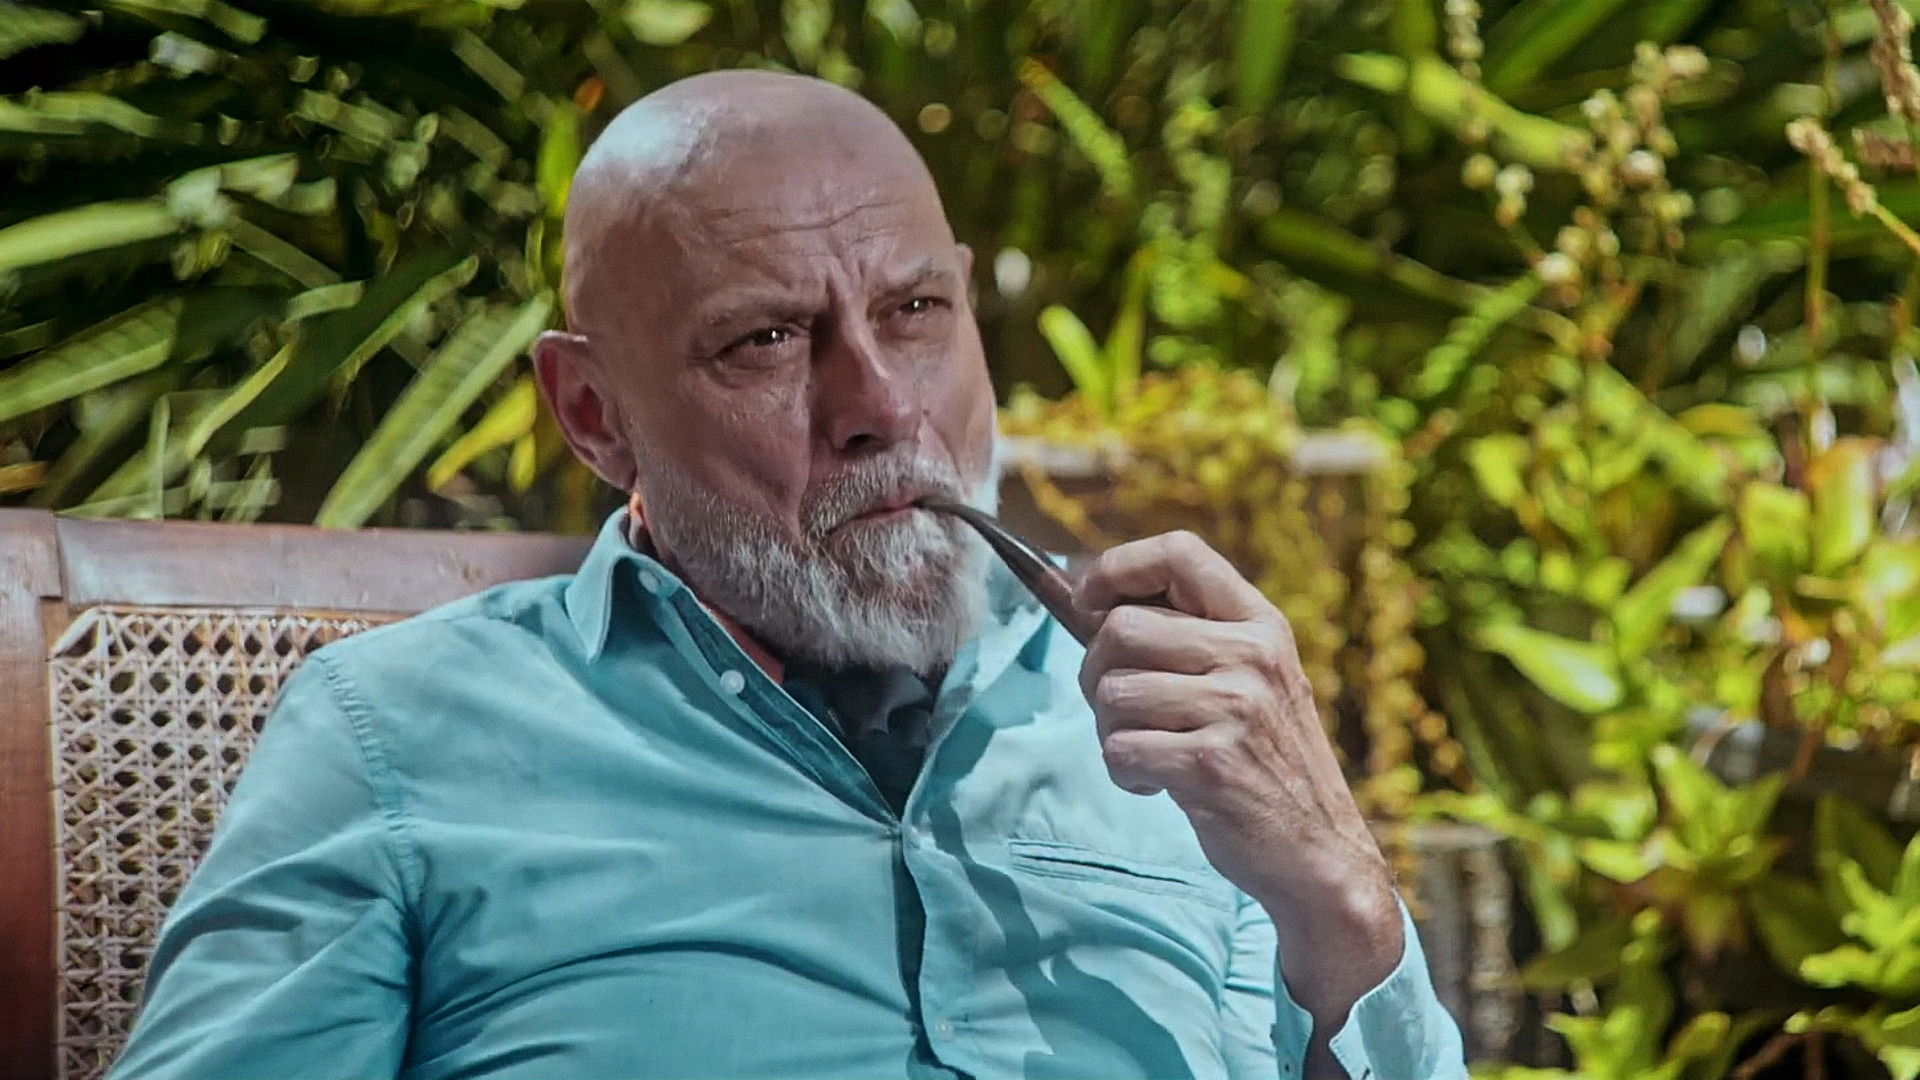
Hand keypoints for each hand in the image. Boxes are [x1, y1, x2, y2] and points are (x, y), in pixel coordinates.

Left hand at [1075, 530, 1401, 1061]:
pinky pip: (1119, 748)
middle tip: (1123, 710)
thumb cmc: (1264, 763)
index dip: (1118, 567)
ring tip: (1150, 751)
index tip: (1087, 600)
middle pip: (1120, 628)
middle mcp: (1252, 656)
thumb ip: (1188, 638)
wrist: (1319, 854)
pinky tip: (1157, 784)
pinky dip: (1123, 773)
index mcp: (1261, 624)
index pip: (1179, 552)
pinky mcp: (1210, 764)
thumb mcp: (1250, 682)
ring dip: (1110, 730)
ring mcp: (1234, 709)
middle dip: (1096, 671)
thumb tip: (1081, 596)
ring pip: (1111, 691)